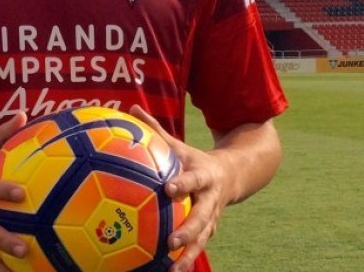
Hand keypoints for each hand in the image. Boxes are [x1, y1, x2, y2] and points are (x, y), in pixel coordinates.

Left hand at [130, 105, 231, 271]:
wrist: (232, 175)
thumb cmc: (194, 159)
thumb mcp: (180, 144)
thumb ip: (156, 130)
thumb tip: (131, 108)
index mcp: (203, 175)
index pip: (193, 179)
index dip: (183, 184)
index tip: (168, 189)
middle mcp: (210, 199)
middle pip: (201, 216)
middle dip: (188, 229)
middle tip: (171, 240)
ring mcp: (211, 218)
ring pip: (202, 239)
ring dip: (189, 254)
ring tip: (173, 269)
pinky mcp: (209, 231)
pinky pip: (198, 248)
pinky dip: (187, 261)